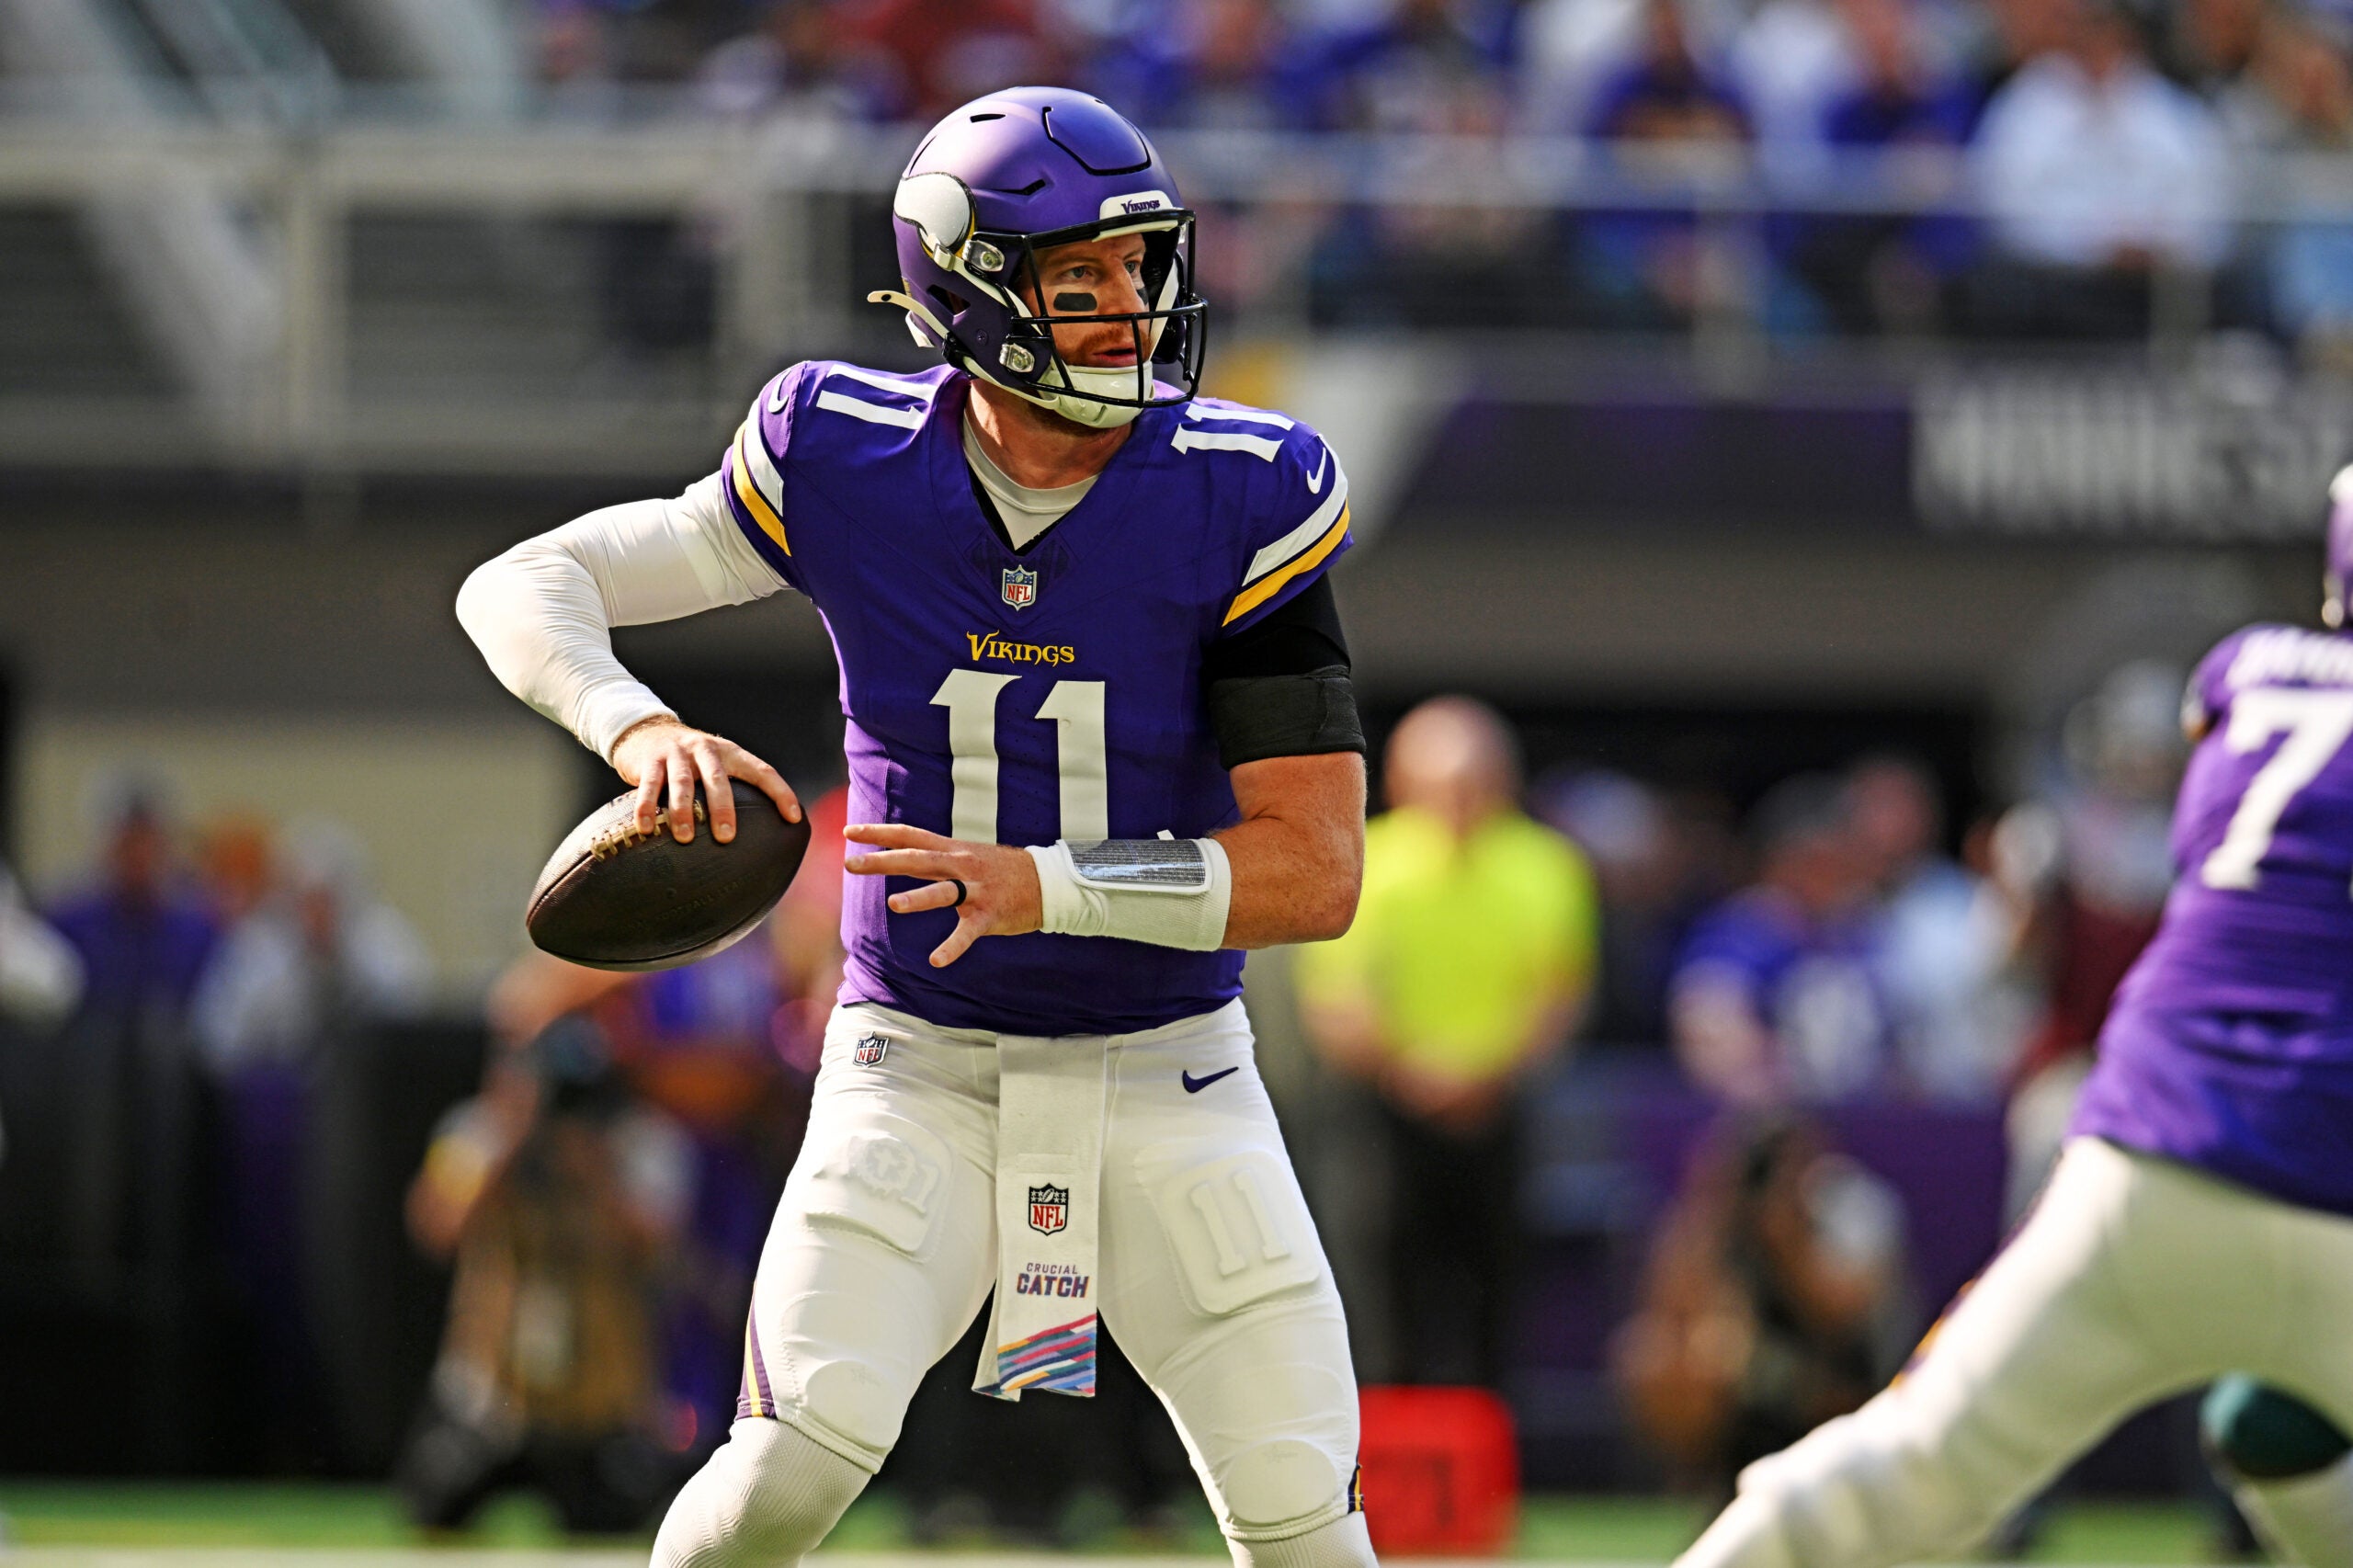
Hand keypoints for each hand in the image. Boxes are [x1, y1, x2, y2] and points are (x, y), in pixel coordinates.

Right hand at [611, 717, 800, 844]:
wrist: (645, 730)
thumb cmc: (690, 761)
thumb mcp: (714, 765)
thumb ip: (731, 789)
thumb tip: (755, 837)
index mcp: (730, 753)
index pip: (761, 770)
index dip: (780, 792)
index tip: (793, 818)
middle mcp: (706, 749)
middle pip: (718, 779)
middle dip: (723, 808)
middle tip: (726, 837)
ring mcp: (677, 753)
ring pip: (682, 782)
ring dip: (683, 811)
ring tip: (685, 837)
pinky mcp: (651, 760)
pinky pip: (649, 785)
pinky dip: (647, 806)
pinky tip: (646, 827)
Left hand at [842, 823, 1041, 967]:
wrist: (1047, 881)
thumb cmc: (1001, 870)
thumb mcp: (968, 853)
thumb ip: (936, 854)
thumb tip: (902, 852)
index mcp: (952, 849)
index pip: (909, 835)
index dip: (878, 833)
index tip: (849, 832)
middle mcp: (960, 865)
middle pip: (916, 859)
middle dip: (882, 861)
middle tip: (850, 864)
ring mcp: (975, 890)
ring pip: (943, 892)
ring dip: (918, 898)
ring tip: (893, 905)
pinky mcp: (989, 915)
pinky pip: (968, 933)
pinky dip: (952, 947)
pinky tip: (936, 960)